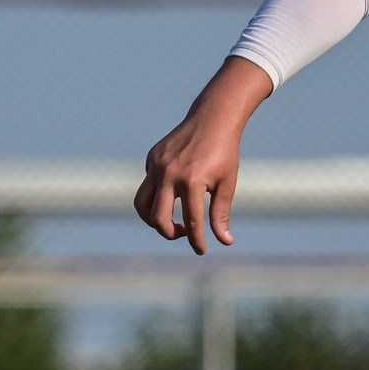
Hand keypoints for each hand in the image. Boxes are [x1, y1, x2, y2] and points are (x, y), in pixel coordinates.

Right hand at [134, 58, 270, 254]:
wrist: (213, 119)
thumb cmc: (225, 153)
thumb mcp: (227, 184)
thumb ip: (221, 213)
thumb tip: (225, 242)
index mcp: (192, 181)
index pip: (191, 222)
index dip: (196, 240)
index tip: (200, 250)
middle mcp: (170, 174)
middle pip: (158, 218)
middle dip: (169, 233)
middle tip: (183, 233)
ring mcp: (157, 165)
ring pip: (141, 203)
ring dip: (152, 218)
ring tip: (170, 221)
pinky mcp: (151, 158)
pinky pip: (148, 184)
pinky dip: (156, 196)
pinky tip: (172, 193)